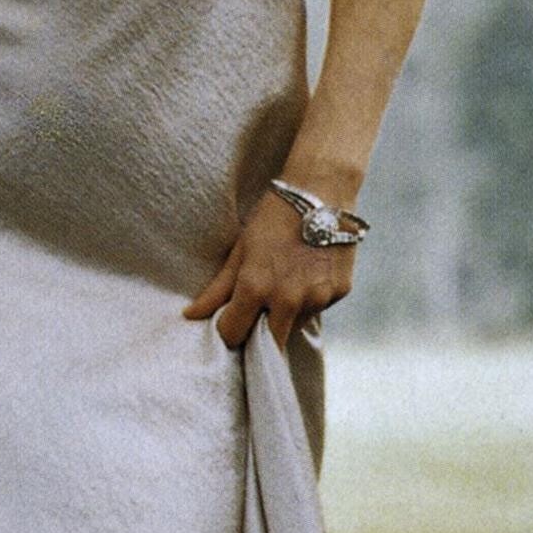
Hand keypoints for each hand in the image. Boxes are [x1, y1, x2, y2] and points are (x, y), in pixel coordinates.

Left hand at [182, 188, 355, 350]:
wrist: (322, 189)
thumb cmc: (274, 216)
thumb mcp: (241, 249)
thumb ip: (218, 288)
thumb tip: (191, 316)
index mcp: (257, 288)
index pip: (234, 334)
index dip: (228, 332)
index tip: (228, 324)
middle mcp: (289, 299)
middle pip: (270, 344)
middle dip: (260, 337)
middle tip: (256, 318)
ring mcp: (318, 298)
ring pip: (296, 325)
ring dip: (287, 315)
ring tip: (286, 282)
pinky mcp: (340, 292)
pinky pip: (318, 309)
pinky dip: (310, 300)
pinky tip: (308, 273)